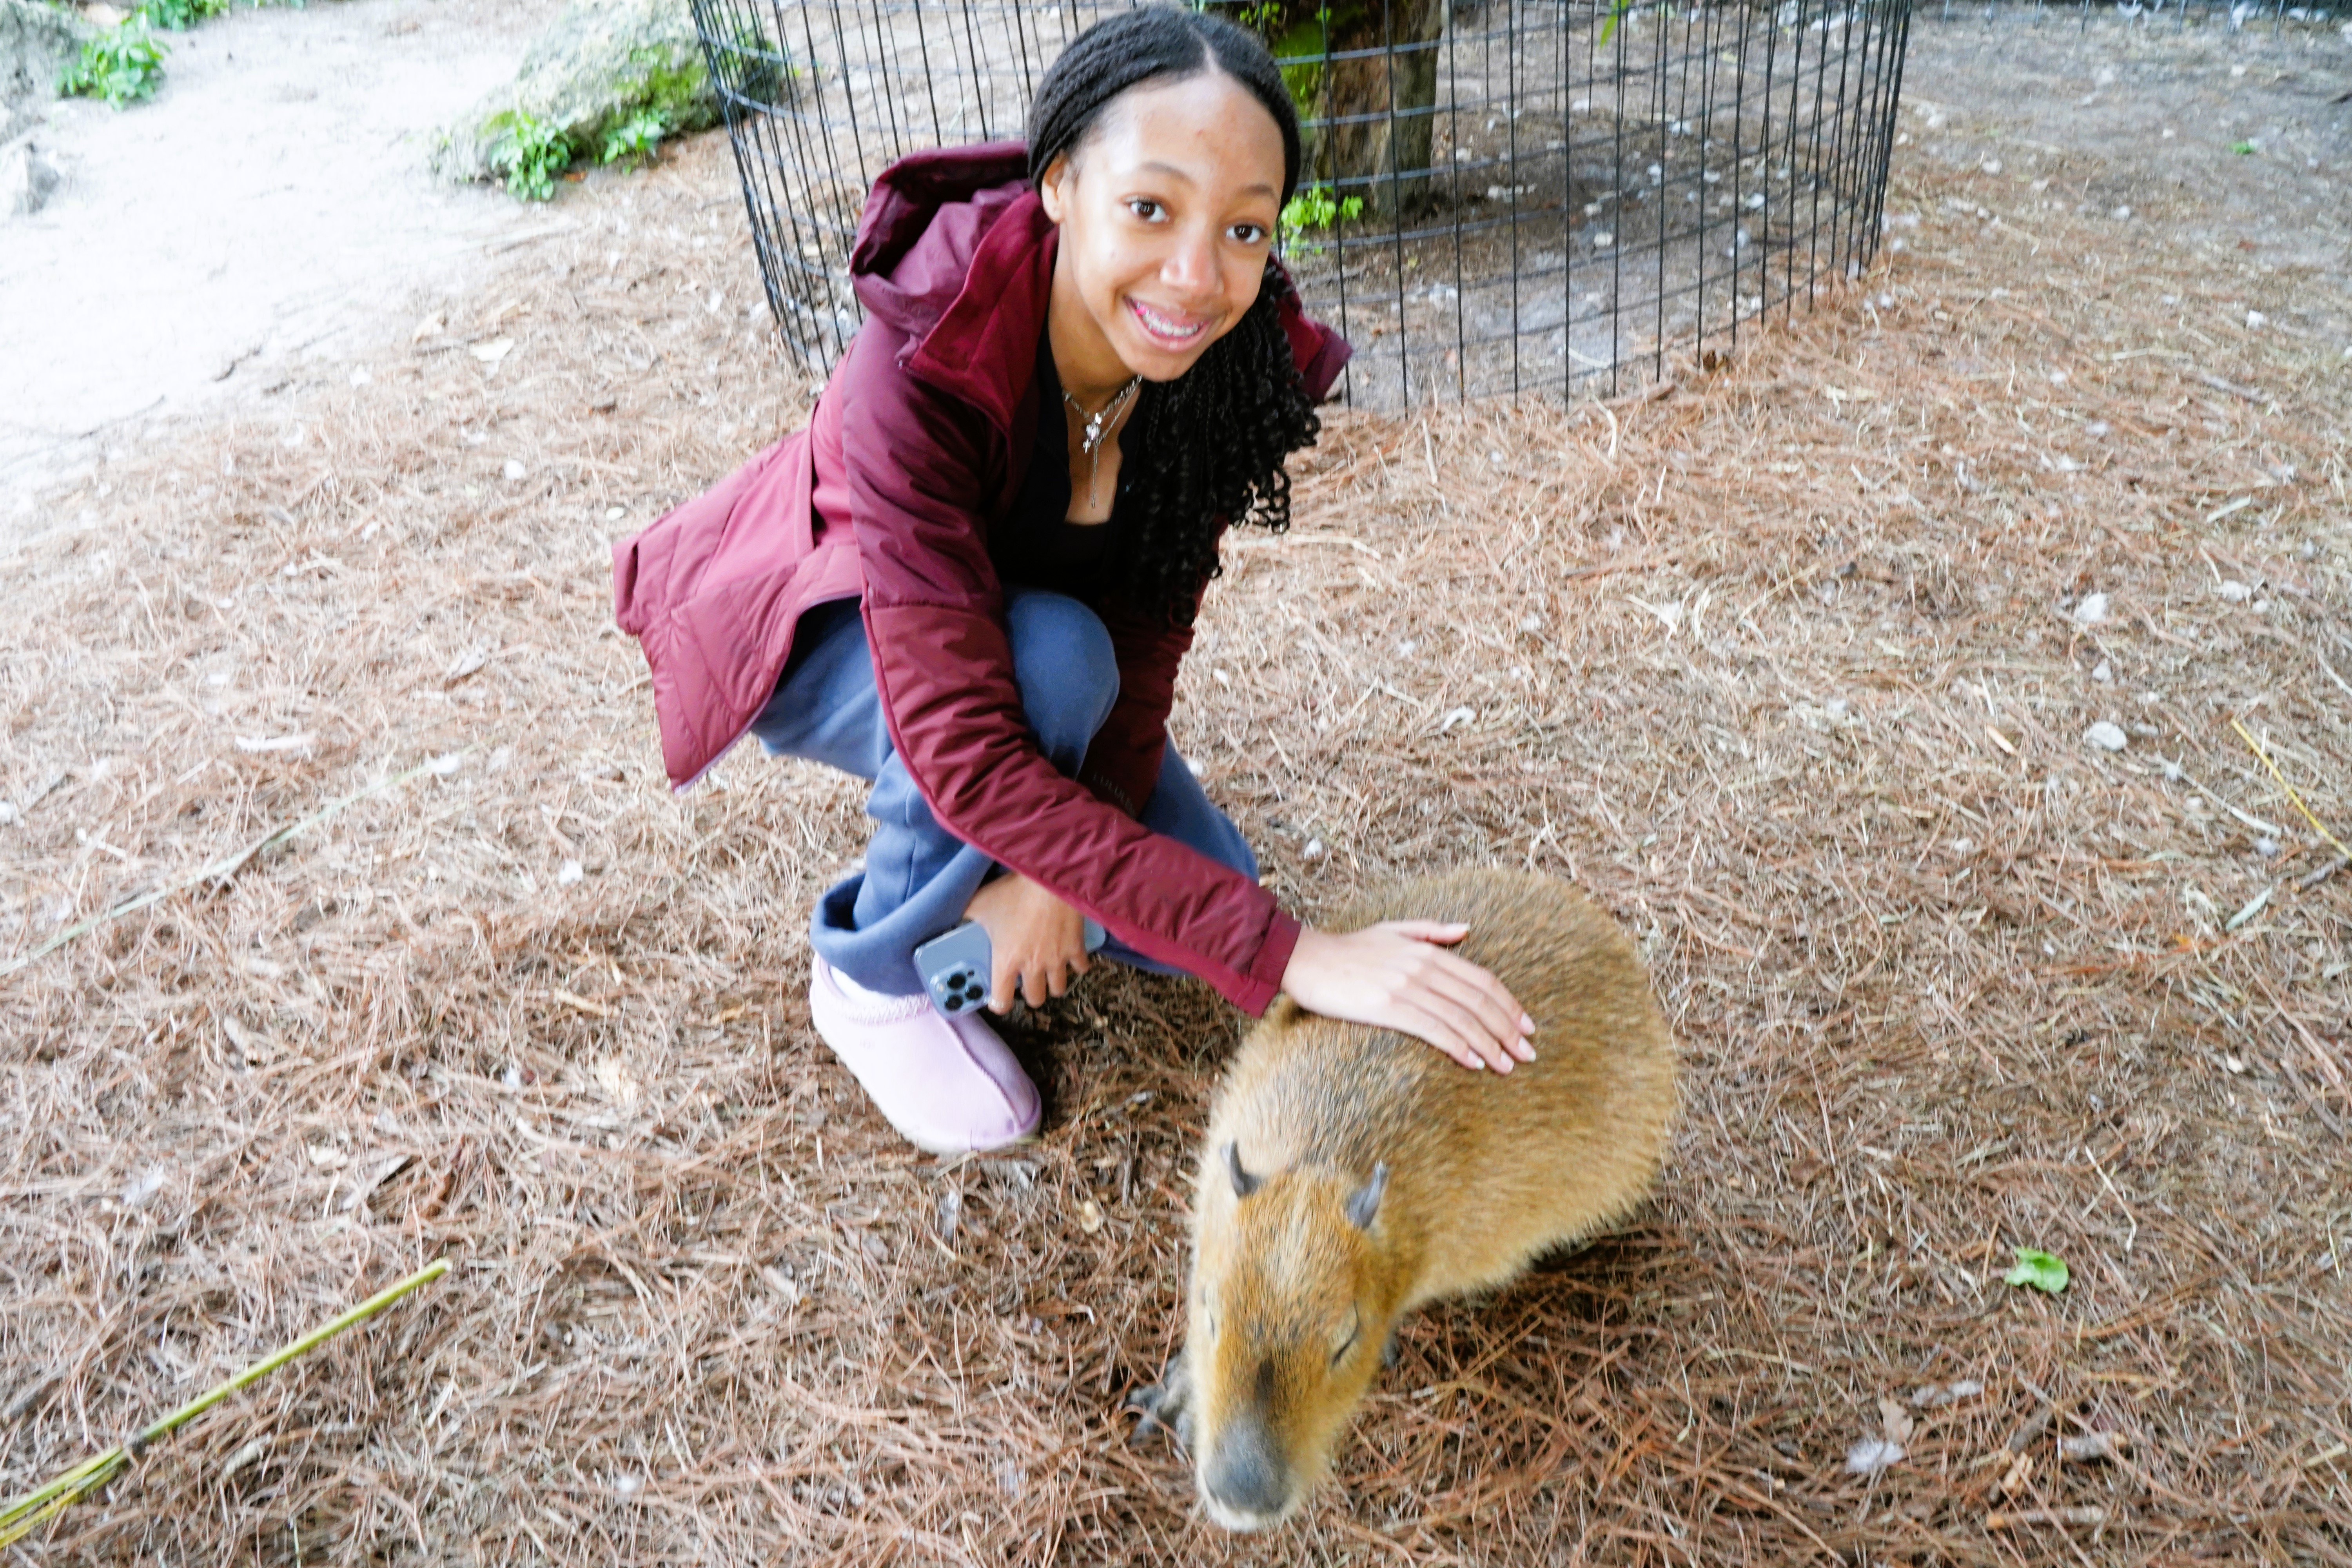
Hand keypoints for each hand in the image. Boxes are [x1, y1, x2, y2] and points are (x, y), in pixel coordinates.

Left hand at [964, 873, 1092, 1011]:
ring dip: (1052, 983)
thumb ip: (965, 915)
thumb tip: (950, 915)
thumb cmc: (1013, 892)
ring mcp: (1057, 959)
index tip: (998, 1000)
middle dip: (1029, 994)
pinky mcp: (1076, 948)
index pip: (1002, 1001)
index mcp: (1006, 961)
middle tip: (1026, 982)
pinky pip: (1081, 967)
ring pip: (1058, 989)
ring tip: (1047, 972)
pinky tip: (1071, 956)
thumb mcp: (981, 902)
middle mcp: (1032, 966)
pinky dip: (1077, 964)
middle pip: (1035, 999)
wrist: (1049, 879)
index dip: (999, 1005)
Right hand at [1279, 922, 1535, 1071]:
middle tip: (1527, 1054)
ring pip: (1461, 1018)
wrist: (1306, 959)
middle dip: (1508, 1030)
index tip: (1527, 1026)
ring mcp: (1407, 987)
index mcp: (1428, 950)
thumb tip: (1466, 930)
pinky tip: (1474, 1062)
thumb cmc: (1349, 948)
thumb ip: (1432, 931)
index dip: (1509, 1004)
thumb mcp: (1393, 930)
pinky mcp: (1389, 1007)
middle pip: (1479, 1001)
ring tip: (1507, 1065)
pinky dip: (1458, 1046)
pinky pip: (1433, 1029)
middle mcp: (1423, 967)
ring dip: (1490, 1044)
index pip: (1482, 980)